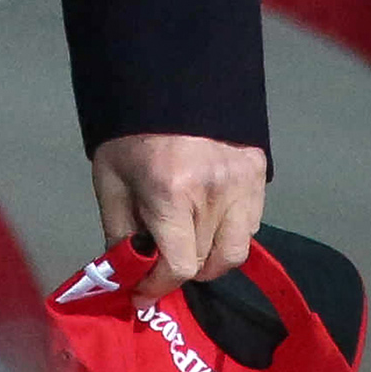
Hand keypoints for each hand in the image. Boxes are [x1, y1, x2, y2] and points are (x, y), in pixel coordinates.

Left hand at [89, 131, 266, 304]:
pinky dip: (229, 235)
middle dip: (177, 272)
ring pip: (235, 251)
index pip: (178, 266)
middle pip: (204, 263)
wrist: (167, 75)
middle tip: (159, 265)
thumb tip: (127, 274)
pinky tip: (208, 223)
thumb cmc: (130, 130)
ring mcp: (243, 183)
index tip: (142, 296)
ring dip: (209, 260)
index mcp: (171, 193)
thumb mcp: (110, 180)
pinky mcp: (260, 173)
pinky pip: (250, 225)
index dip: (158, 288)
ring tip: (188, 247)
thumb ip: (119, 231)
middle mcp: (214, 193)